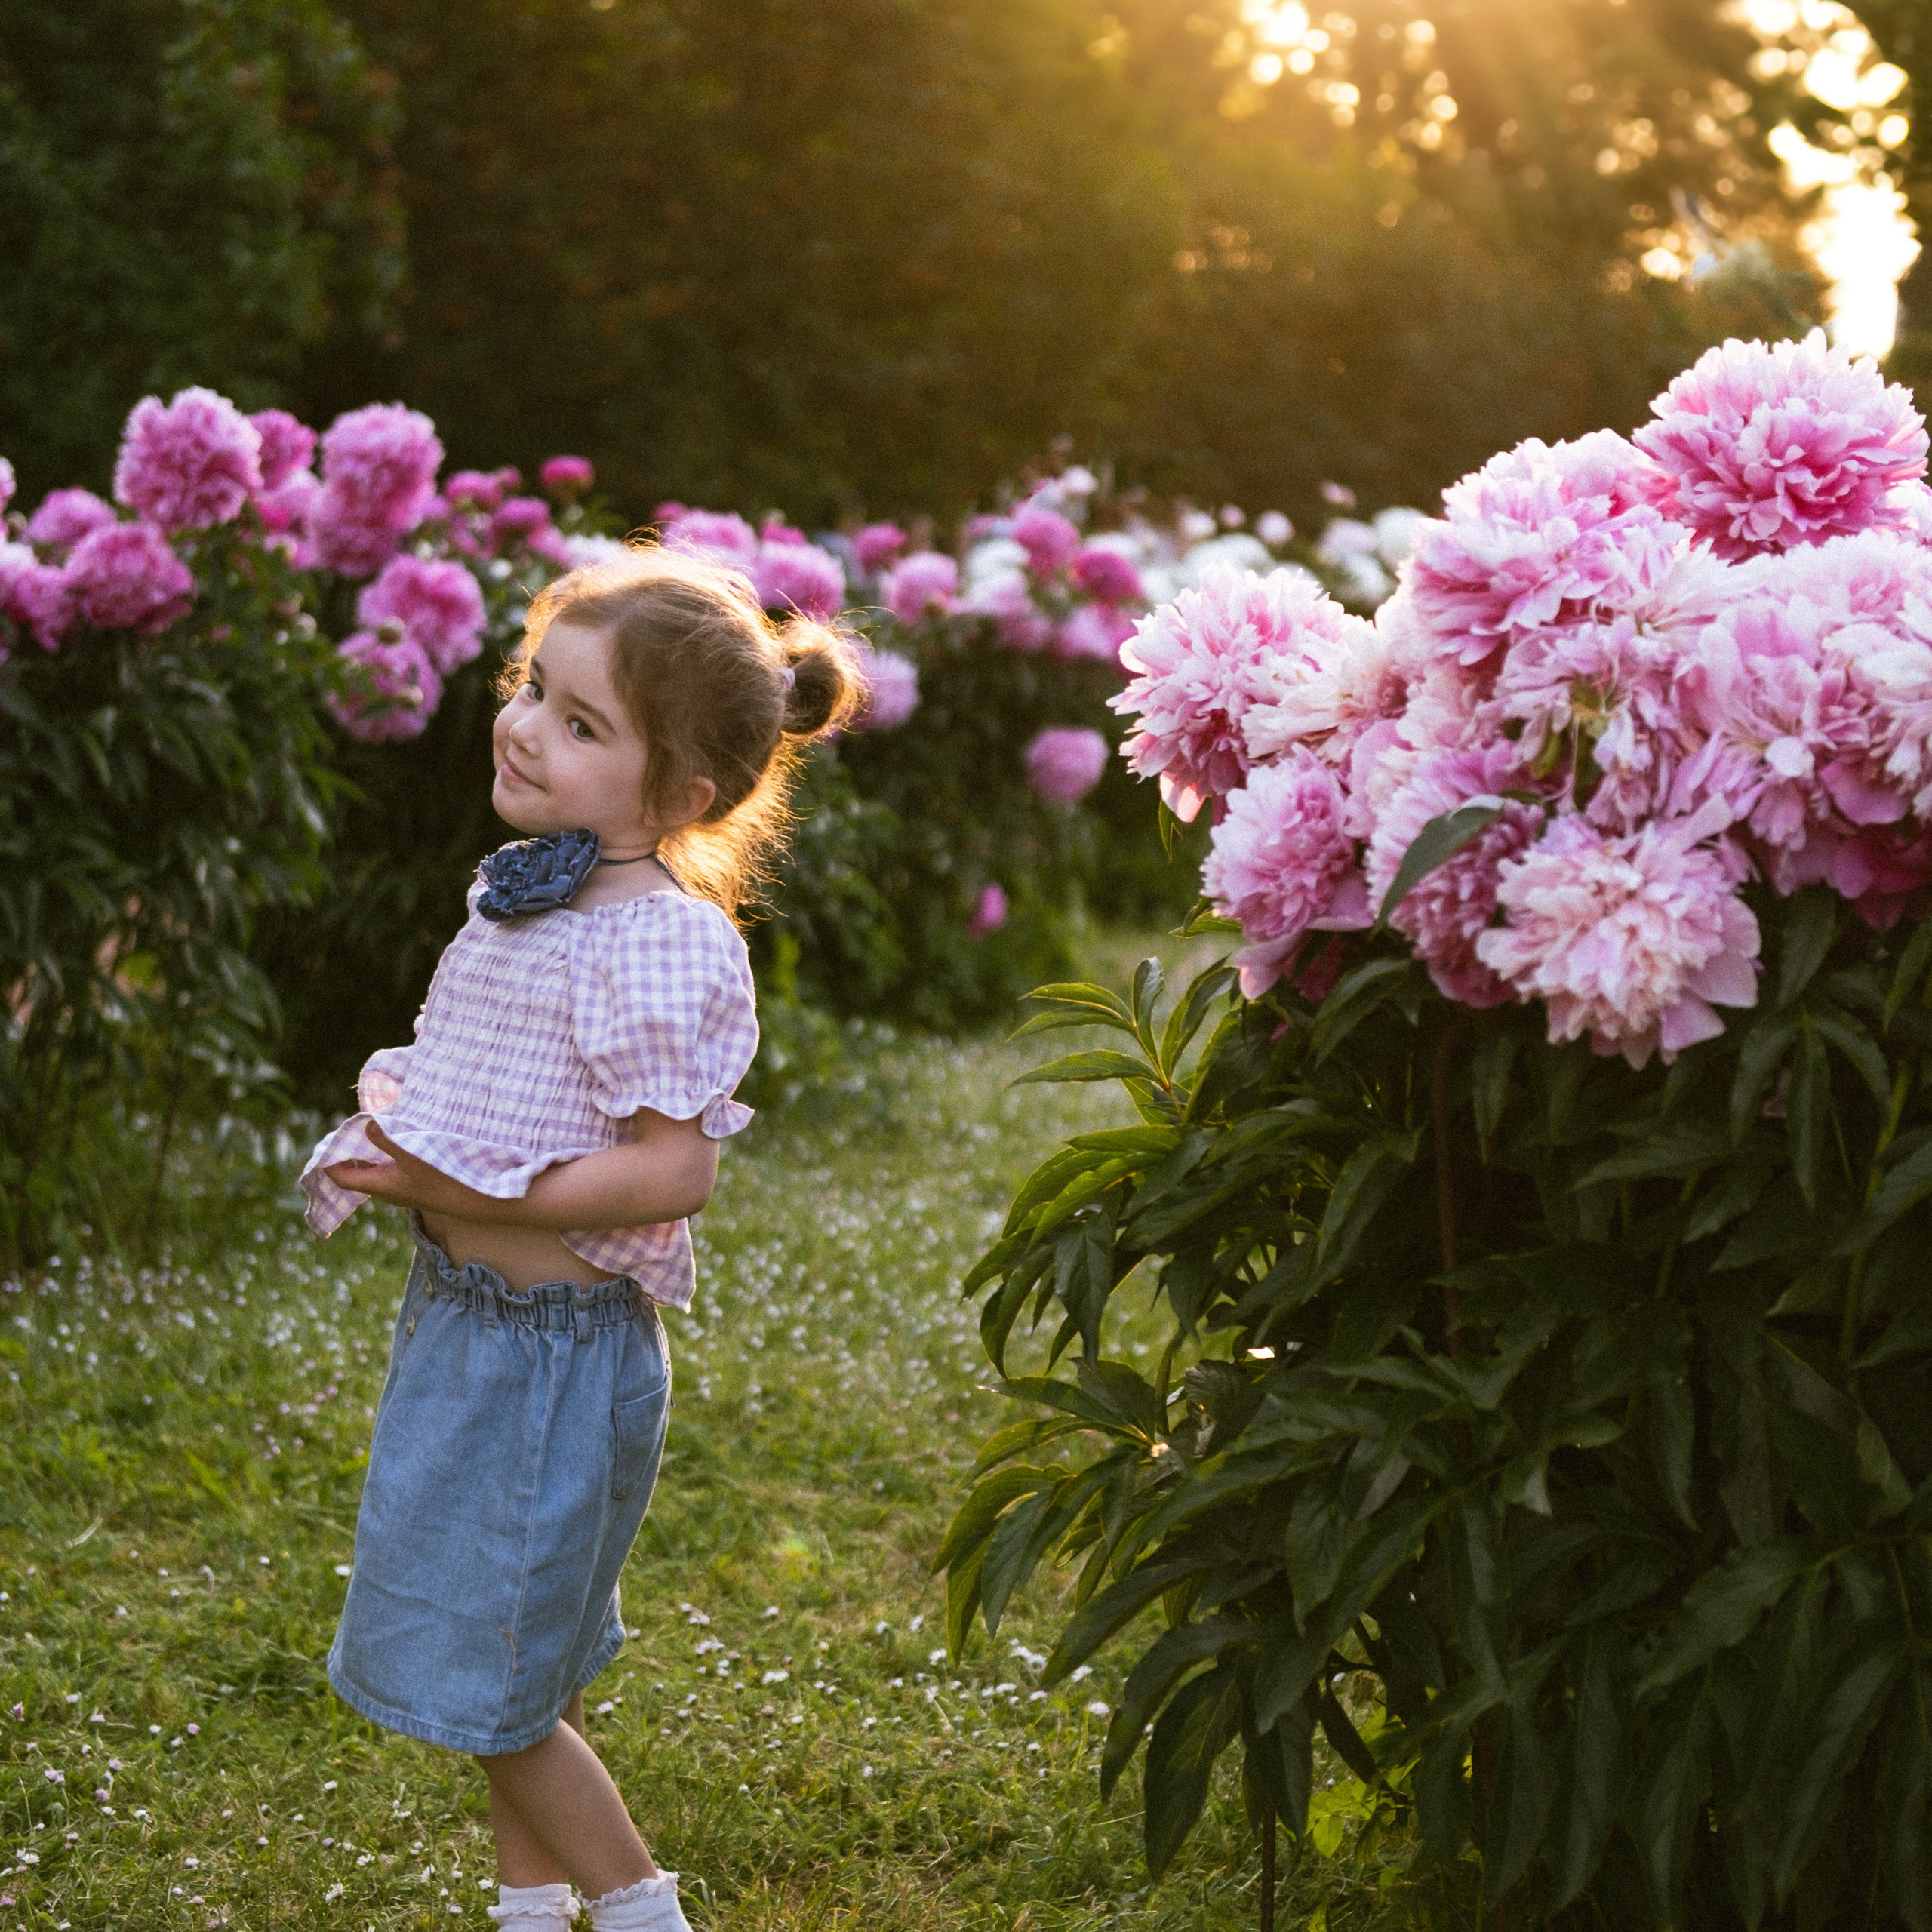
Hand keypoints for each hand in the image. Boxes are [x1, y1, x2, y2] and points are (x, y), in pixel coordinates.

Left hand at [324, 1122, 508, 1219]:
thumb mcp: (414, 1156)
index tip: (327, 1141)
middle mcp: (385, 1190)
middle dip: (345, 1155)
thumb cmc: (441, 1180)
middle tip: (343, 1132)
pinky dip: (380, 1157)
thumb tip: (365, 1125)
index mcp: (379, 1185)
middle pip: (354, 1174)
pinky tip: (390, 1143)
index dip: (329, 1162)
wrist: (470, 1200)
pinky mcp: (411, 1185)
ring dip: (364, 1155)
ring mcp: (398, 1189)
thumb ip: (388, 1140)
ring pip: (371, 1172)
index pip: (341, 1177)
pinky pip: (386, 1171)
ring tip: (362, 1133)